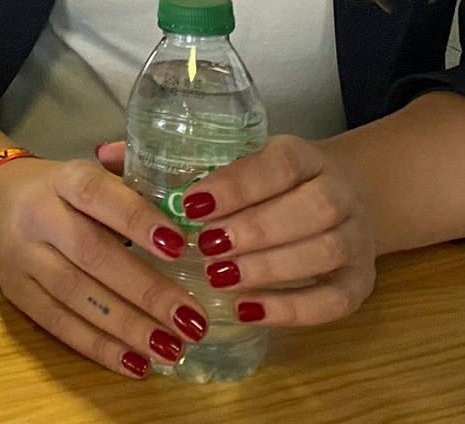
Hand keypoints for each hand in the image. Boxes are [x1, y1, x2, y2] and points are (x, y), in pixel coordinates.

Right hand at [0, 156, 208, 379]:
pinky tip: (136, 363)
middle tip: (191, 319)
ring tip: (172, 349)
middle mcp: (39, 216)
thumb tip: (191, 208)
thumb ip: (134, 184)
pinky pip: (59, 325)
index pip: (98, 194)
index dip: (137, 219)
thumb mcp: (87, 172)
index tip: (179, 246)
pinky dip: (99, 347)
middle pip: (92, 254)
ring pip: (76, 296)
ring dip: (128, 327)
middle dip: (146, 290)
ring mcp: (24, 257)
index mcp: (62, 179)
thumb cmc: (58, 189)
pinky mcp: (16, 294)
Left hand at [98, 135, 377, 328]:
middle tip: (203, 248)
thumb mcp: (232, 159)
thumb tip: (103, 152)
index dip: (235, 185)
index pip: (275, 164)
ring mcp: (355, 238)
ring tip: (218, 279)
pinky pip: (333, 300)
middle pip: (309, 208)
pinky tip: (247, 311)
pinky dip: (292, 310)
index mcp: (301, 154)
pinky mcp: (361, 281)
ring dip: (269, 268)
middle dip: (253, 229)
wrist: (343, 197)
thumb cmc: (266, 183)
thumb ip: (171, 158)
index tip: (190, 203)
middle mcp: (336, 190)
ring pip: (323, 251)